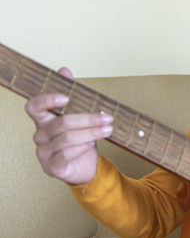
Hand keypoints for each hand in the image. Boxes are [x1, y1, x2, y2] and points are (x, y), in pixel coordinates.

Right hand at [24, 67, 112, 184]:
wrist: (85, 165)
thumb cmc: (80, 138)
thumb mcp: (79, 115)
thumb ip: (72, 93)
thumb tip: (64, 70)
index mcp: (43, 120)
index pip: (34, 107)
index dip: (46, 100)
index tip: (66, 97)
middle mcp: (40, 135)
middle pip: (61, 123)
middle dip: (87, 119)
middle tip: (108, 117)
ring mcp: (43, 152)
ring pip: (66, 139)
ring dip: (90, 133)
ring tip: (107, 130)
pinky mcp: (51, 167)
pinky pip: (65, 155)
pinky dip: (81, 148)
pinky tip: (92, 144)